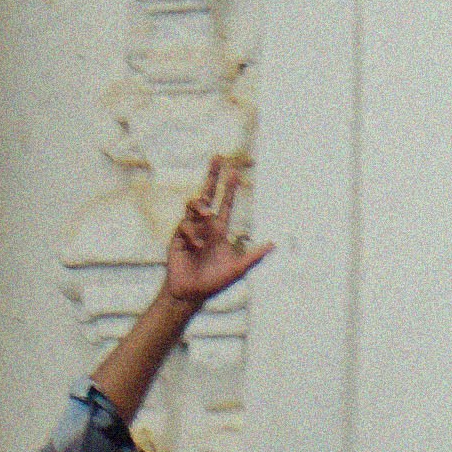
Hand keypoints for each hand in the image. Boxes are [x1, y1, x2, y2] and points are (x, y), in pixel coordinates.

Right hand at [157, 154, 267, 324]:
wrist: (191, 294)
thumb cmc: (214, 282)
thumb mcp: (237, 269)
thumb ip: (254, 257)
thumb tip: (274, 245)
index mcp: (219, 230)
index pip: (225, 204)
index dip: (229, 188)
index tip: (234, 171)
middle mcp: (205, 226)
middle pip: (207, 194)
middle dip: (212, 176)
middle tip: (217, 157)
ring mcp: (190, 230)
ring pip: (193, 205)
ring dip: (201, 206)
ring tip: (207, 213)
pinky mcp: (177, 237)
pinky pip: (184, 226)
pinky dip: (192, 234)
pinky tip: (196, 247)